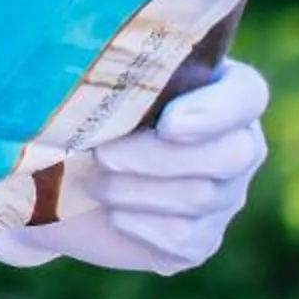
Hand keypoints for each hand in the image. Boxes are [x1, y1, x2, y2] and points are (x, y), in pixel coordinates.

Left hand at [0, 60, 270, 274]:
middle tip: (104, 157)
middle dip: (160, 158)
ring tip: (95, 182)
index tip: (169, 123)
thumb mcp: (80, 88)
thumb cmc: (71, 117)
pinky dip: (140, 226)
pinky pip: (184, 238)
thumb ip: (90, 71)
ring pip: (201, 198)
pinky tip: (111, 213)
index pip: (247, 96)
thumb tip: (66, 57)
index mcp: (217, 91)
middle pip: (230, 154)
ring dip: (137, 191)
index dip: (215, 111)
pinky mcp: (201, 240)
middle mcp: (235, 144)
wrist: (51, 183)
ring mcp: (224, 197)